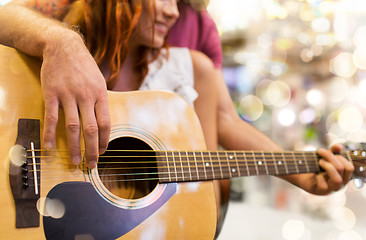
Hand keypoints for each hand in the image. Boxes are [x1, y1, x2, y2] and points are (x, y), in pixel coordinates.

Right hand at [41, 30, 110, 167]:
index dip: (105, 141)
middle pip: (91, 129)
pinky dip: (50, 133)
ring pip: (72, 126)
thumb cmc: (84, 67)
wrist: (64, 47)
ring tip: (74, 161)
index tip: (103, 152)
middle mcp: (86, 96)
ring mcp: (68, 95)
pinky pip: (51, 117)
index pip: (105, 123)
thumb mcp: (99, 81)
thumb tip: (104, 123)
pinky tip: (49, 146)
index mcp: (100, 94)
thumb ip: (101, 101)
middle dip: (92, 150)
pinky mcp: (52, 93)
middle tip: (91, 165)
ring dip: (74, 147)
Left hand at [281, 144, 353, 194]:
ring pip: (337, 180)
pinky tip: (314, 175)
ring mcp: (331, 189)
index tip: (328, 150)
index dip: (340, 157)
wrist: (299, 172)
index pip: (349, 167)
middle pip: (342, 170)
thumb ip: (332, 151)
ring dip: (328, 167)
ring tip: (319, 162)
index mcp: (343, 176)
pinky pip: (323, 185)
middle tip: (320, 152)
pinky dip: (318, 177)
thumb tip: (339, 146)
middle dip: (331, 158)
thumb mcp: (324, 157)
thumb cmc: (314, 165)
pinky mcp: (321, 192)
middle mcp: (340, 184)